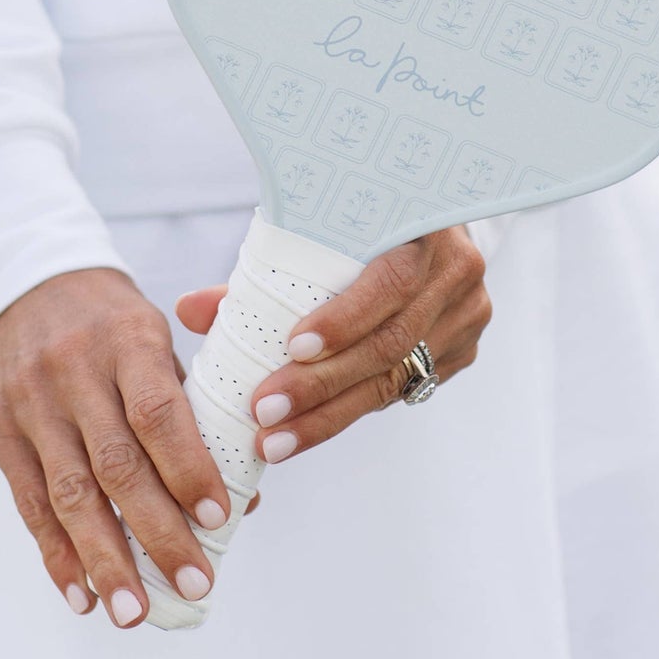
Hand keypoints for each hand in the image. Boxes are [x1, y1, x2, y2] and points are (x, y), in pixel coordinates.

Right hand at [0, 267, 232, 628]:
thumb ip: (192, 411)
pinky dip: (57, 553)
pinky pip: (29, 502)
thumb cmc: (110, 322)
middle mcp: (73, 373)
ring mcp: (29, 403)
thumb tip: (238, 500)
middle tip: (194, 584)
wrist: (24, 280)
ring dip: (105, 560)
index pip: (158, 412)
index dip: (189, 468)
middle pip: (116, 465)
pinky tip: (84, 595)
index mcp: (127, 341)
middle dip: (157, 533)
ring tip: (135, 611)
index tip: (220, 517)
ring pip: (70, 493)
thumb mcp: (156, 338)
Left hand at [176, 225, 489, 466]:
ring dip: (329, 415)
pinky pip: (404, 389)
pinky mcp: (462, 350)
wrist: (430, 219)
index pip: (391, 281)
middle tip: (264, 412)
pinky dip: (352, 408)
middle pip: (389, 343)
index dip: (346, 320)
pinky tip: (309, 429)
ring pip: (395, 377)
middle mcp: (457, 271)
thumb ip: (260, 271)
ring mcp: (467, 314)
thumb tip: (191, 310)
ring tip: (274, 438)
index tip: (291, 348)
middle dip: (321, 385)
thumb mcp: (318, 229)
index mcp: (423, 224)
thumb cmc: (361, 222)